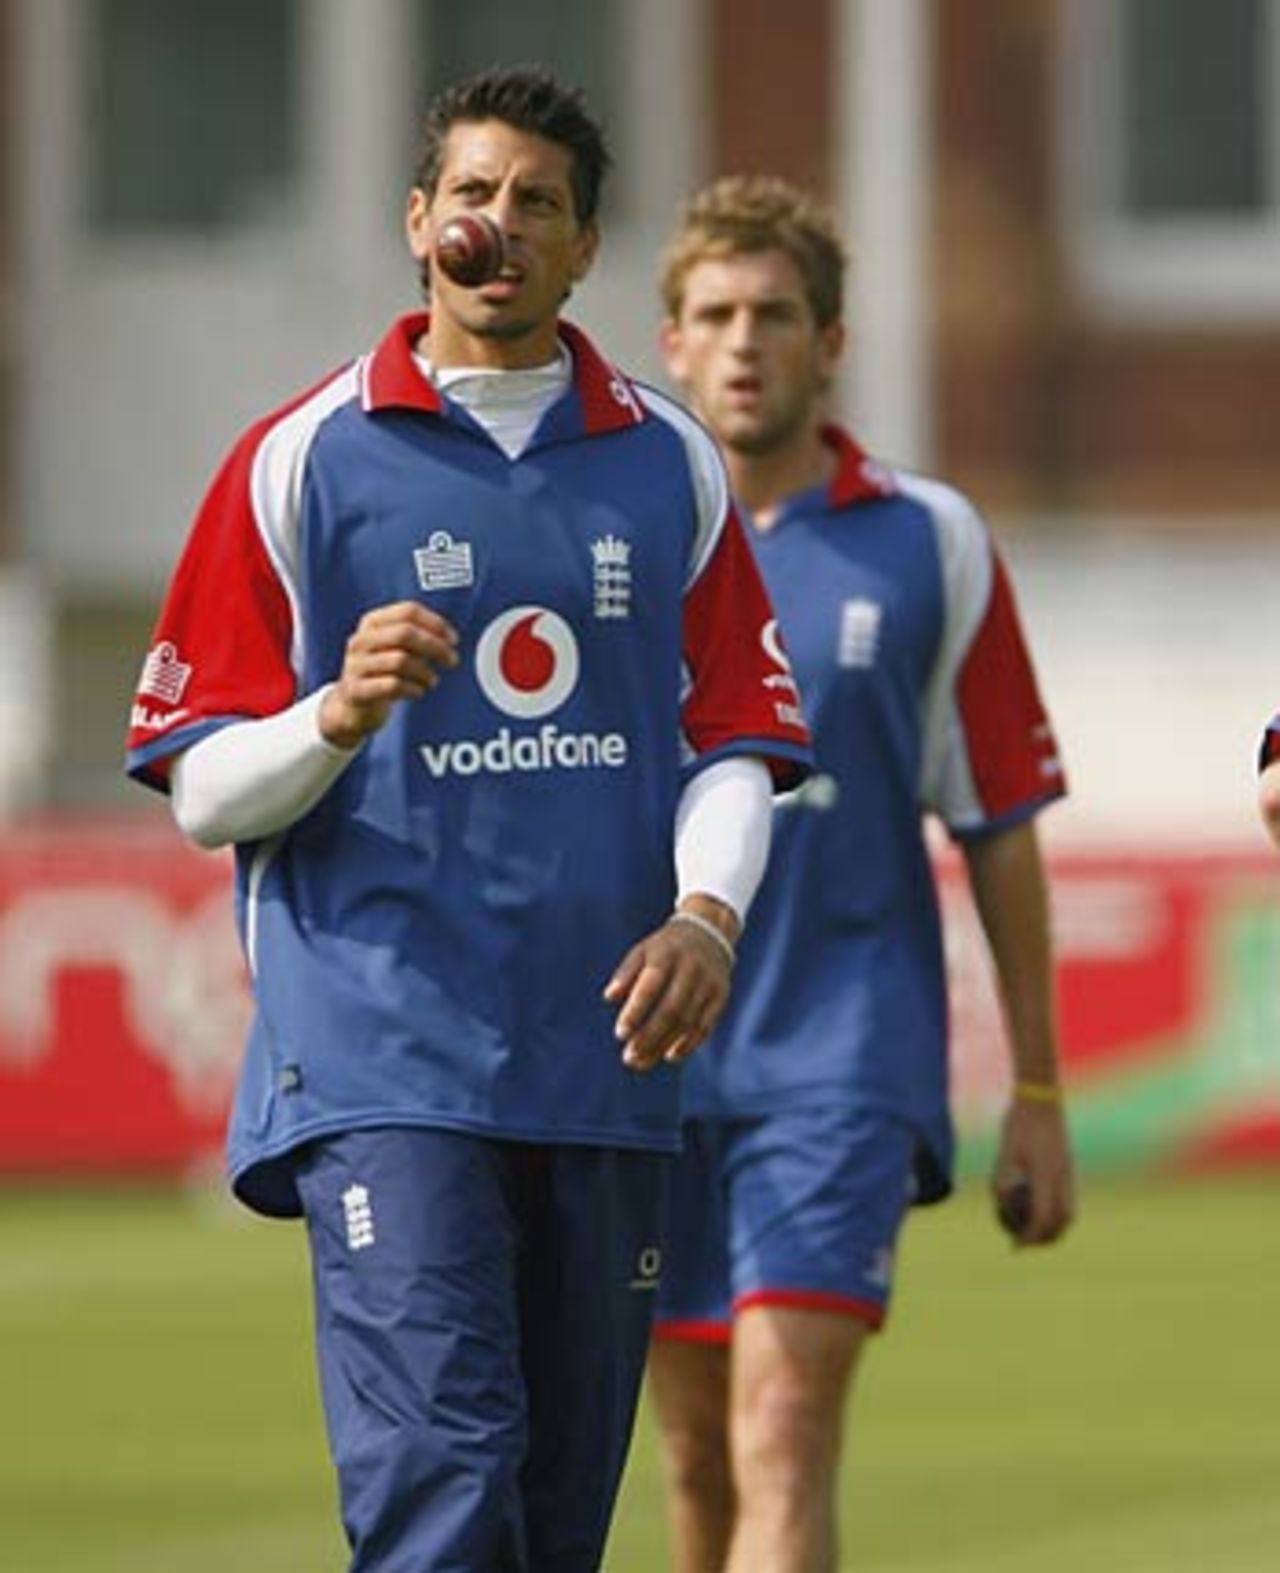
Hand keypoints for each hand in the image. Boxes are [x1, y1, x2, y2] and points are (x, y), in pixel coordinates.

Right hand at [320, 601, 458, 747]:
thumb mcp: (396, 649)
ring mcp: (355, 665)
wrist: (352, 707)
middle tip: (453, 661)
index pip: (408, 611)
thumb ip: (419, 639)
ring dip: (425, 672)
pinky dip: (413, 689)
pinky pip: (392, 685)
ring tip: (432, 681)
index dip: (436, 623)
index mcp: (372, 623)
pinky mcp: (356, 690)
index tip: (453, 640)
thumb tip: (449, 639)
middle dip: (435, 647)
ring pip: (400, 660)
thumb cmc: (382, 673)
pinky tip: (418, 692)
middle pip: (405, 633)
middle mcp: (360, 640)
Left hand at [603, 904, 736, 1071]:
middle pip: (672, 1008)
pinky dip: (688, 1043)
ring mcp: (709, 982)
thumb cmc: (665, 948)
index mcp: (667, 953)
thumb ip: (625, 973)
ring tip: (641, 1062)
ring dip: (664, 1044)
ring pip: (688, 1021)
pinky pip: (706, 1025)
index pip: (651, 984)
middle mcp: (691, 967)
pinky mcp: (721, 995)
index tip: (620, 1034)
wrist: (709, 933)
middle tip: (629, 1057)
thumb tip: (609, 997)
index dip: (636, 1011)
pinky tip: (669, 1056)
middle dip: (649, 1036)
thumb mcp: (643, 951)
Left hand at [991, 1097, 1075, 1246]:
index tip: (1015, 1245)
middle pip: (1063, 1220)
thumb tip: (998, 1206)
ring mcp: (1069, 1171)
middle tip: (1024, 1243)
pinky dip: (1057, 1211)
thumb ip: (1001, 1179)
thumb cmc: (1018, 1123)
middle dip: (1046, 1237)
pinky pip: (1068, 1198)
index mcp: (1045, 1174)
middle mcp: (1062, 1176)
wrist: (1042, 1099)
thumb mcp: (1004, 1151)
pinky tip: (1039, 1209)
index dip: (1029, 1235)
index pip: (1042, 1217)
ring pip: (1070, 1211)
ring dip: (1055, 1227)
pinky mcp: (1069, 1167)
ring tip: (1033, 1232)